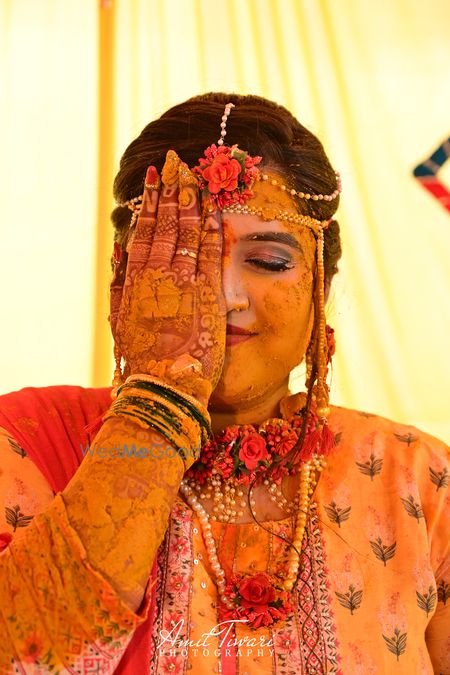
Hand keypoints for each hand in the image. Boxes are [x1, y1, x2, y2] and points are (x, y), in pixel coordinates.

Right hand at [109, 151, 226, 403]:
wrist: (163, 385)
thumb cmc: (141, 356)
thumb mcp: (118, 318)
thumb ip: (118, 282)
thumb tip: (119, 247)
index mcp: (136, 279)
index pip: (145, 230)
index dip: (152, 202)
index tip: (156, 178)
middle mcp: (159, 275)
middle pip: (167, 224)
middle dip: (172, 191)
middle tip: (177, 163)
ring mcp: (184, 282)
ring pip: (188, 233)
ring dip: (193, 202)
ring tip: (195, 176)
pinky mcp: (208, 294)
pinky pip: (211, 254)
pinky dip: (213, 229)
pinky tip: (216, 209)